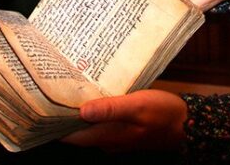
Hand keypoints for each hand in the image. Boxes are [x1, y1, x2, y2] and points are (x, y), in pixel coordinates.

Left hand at [61, 89, 186, 152]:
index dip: (54, 124)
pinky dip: (93, 111)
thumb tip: (81, 111)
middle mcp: (107, 140)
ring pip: (89, 127)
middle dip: (63, 115)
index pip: (70, 136)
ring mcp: (115, 137)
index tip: (41, 106)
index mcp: (107, 135)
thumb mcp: (137, 105)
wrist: (188, 125)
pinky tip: (93, 94)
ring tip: (66, 90)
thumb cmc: (164, 113)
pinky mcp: (123, 130)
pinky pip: (101, 123)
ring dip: (78, 112)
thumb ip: (110, 108)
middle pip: (77, 132)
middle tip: (50, 91)